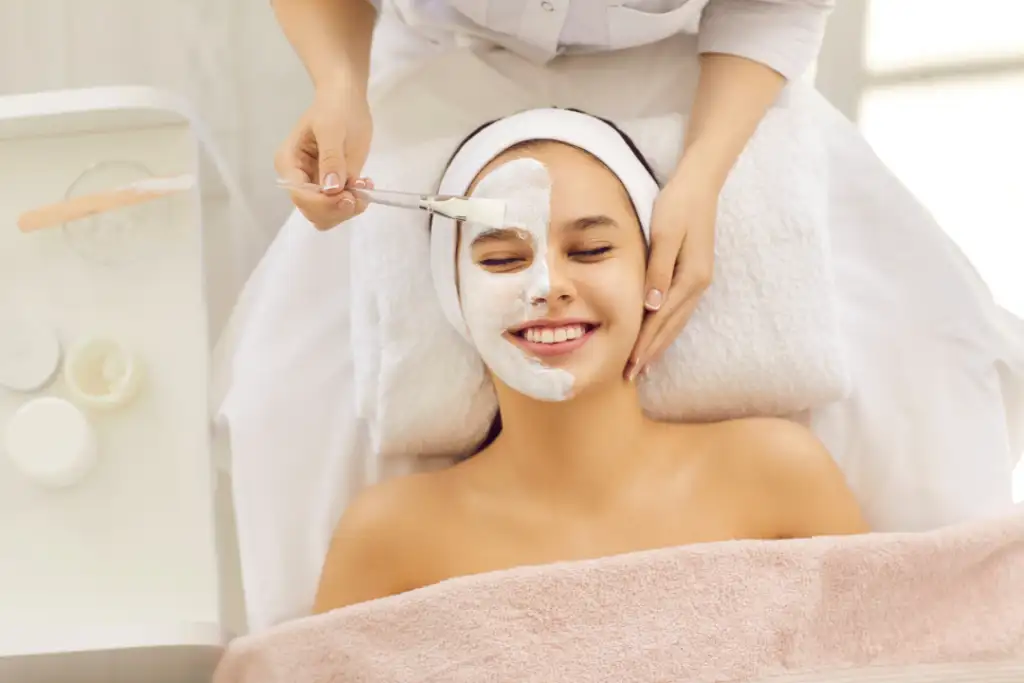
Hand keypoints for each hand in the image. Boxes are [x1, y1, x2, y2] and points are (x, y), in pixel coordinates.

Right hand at [274, 75, 373, 229]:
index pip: (301, 196)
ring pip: (326, 214)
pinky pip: (338, 205)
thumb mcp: (333, 129)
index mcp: (289, 162)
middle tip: (362, 191)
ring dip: (348, 207)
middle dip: (338, 208)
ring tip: (365, 185)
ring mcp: (312, 184)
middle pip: (312, 211)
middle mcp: (297, 178)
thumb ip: (331, 159)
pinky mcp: (329, 185)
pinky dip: (353, 202)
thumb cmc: (337, 107)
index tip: (350, 197)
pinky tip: (364, 184)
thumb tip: (331, 189)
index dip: (325, 204)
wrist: (345, 97)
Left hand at [628, 166, 719, 378]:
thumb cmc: (677, 205)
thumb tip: (651, 307)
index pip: (661, 321)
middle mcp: (697, 285)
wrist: (699, 184)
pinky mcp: (694, 275)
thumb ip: (657, 270)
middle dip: (650, 353)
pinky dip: (666, 328)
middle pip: (670, 328)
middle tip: (630, 377)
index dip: (644, 345)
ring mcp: (699, 282)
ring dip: (659, 345)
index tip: (629, 367)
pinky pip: (678, 311)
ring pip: (676, 322)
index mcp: (690, 278)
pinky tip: (657, 336)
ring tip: (642, 365)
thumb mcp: (664, 234)